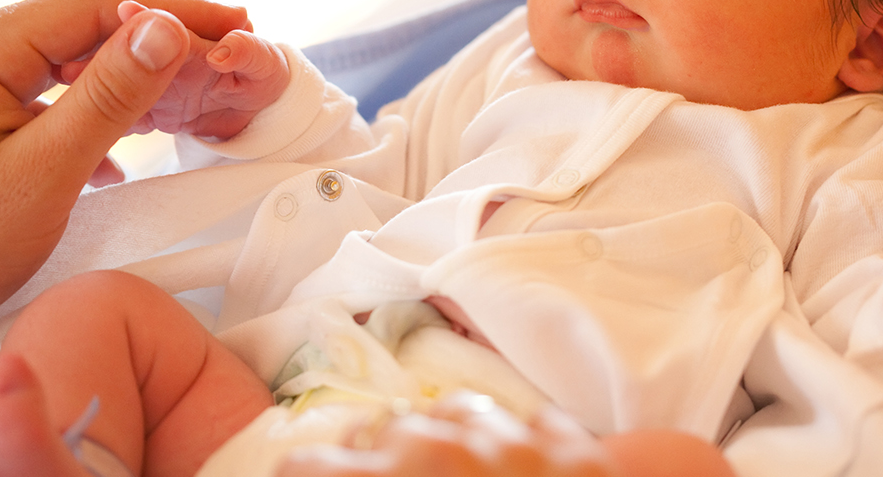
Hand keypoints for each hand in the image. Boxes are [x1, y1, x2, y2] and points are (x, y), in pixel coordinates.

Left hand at [0, 0, 249, 414]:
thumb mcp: (42, 173)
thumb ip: (109, 97)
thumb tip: (166, 28)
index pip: (93, 6)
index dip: (171, 9)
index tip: (233, 21)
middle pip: (79, 26)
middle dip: (155, 37)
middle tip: (222, 49)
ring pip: (63, 61)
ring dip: (126, 74)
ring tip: (184, 89)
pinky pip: (43, 96)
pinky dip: (92, 109)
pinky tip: (120, 144)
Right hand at [275, 392, 622, 476]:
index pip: (307, 466)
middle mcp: (439, 449)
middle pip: (385, 430)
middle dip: (381, 461)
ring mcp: (513, 442)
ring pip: (458, 412)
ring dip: (449, 442)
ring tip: (454, 476)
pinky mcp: (575, 450)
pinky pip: (534, 425)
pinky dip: (522, 448)